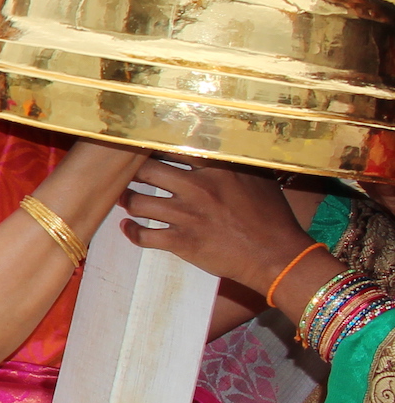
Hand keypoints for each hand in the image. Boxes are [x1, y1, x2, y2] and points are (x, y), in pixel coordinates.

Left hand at [120, 157, 310, 289]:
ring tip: (125, 197)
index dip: (151, 146)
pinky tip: (128, 227)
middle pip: (146, 171)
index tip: (140, 147)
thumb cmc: (272, 217)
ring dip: (128, 199)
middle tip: (124, 172)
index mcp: (216, 169)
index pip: (172, 147)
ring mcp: (187, 216)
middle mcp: (197, 189)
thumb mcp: (259, 178)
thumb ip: (234, 162)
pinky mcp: (182, 242)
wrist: (277, 255)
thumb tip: (220, 146)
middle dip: (131, 171)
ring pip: (138, 202)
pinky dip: (131, 231)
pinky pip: (144, 235)